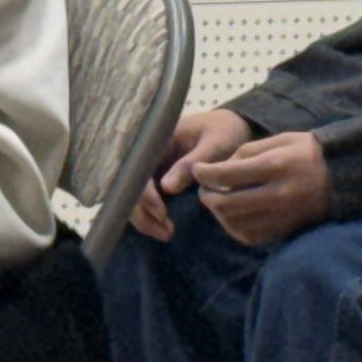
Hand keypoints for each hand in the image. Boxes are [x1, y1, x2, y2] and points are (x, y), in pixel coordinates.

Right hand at [134, 107, 256, 238]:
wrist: (230, 128)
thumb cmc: (224, 131)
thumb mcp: (214, 144)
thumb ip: (191, 163)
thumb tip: (166, 188)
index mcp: (157, 139)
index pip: (139, 169)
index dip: (145, 194)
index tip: (162, 213)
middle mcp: (148, 154)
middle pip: (130, 187)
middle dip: (143, 213)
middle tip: (166, 232)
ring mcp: (151, 167)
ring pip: (135, 197)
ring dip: (146, 218)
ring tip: (167, 234)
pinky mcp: (157, 178)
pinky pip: (146, 199)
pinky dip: (151, 216)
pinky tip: (165, 228)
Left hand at [190, 130, 330, 247]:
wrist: (342, 178)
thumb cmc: (306, 153)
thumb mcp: (279, 140)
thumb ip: (247, 152)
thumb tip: (217, 169)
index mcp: (276, 166)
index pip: (228, 174)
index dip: (205, 173)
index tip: (197, 170)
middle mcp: (278, 194)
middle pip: (226, 203)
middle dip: (207, 196)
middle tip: (204, 189)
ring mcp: (281, 217)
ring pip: (233, 222)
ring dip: (218, 212)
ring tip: (217, 200)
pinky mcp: (283, 231)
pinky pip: (247, 235)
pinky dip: (233, 226)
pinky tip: (232, 215)